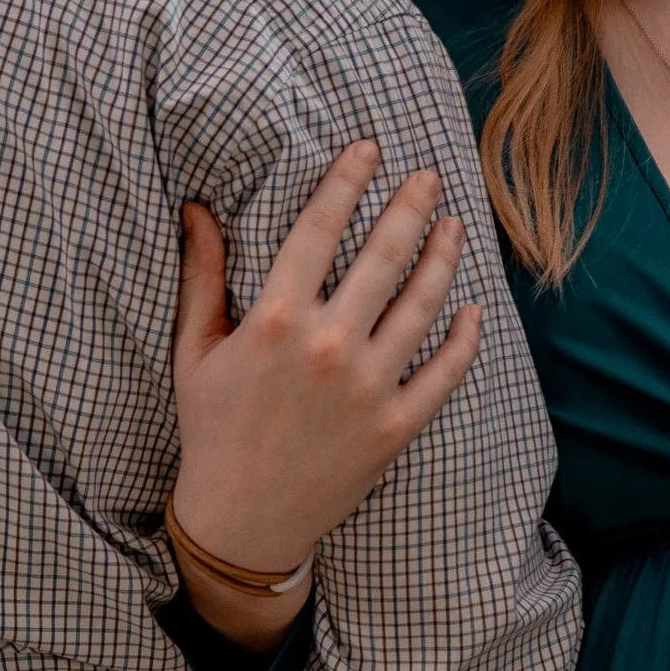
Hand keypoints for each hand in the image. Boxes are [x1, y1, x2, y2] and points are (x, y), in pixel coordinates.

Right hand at [170, 148, 480, 643]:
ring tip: (455, 227)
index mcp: (274, 319)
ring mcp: (367, 388)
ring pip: (422, 305)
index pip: (321, 227)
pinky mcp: (395, 427)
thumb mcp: (195, 351)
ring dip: (444, 258)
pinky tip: (474, 310)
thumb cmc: (211, 431)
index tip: (371, 148)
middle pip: (384, 255)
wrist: (241, 522)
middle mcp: (327, 346)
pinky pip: (445, 373)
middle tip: (430, 177)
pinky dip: (465, 339)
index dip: (349, 179)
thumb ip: (203, 277)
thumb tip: (198, 209)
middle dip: (412, 206)